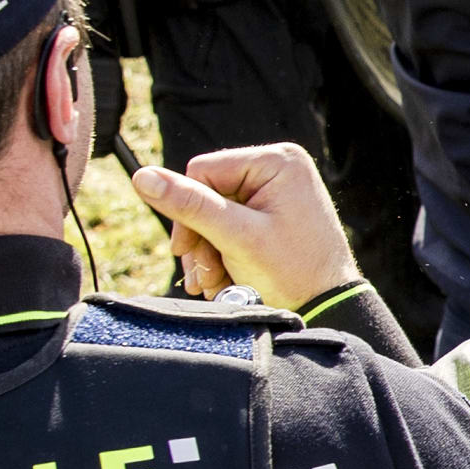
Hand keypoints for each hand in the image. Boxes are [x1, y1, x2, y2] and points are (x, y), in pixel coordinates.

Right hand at [131, 145, 359, 311]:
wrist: (328, 308)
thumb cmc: (292, 271)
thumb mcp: (235, 236)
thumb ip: (189, 206)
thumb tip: (141, 176)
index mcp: (277, 161)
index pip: (203, 171)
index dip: (187, 210)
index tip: (186, 250)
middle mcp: (278, 169)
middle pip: (207, 194)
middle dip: (199, 238)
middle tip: (201, 275)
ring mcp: (278, 192)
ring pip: (215, 214)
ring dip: (207, 251)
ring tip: (213, 282)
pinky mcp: (274, 215)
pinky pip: (232, 226)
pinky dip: (221, 253)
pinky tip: (224, 279)